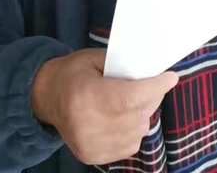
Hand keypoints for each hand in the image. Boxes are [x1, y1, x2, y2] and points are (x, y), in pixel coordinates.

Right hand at [31, 49, 178, 164]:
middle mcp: (86, 124)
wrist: (46, 97)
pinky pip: (129, 146)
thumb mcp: (95, 58)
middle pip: (137, 115)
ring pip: (137, 132)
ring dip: (144, 115)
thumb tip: (153, 72)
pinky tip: (126, 117)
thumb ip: (122, 66)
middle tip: (156, 85)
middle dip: (153, 97)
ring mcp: (89, 144)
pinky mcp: (91, 156)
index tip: (170, 78)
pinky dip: (134, 131)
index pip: (130, 96)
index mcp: (86, 96)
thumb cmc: (73, 72)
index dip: (154, 87)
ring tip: (137, 100)